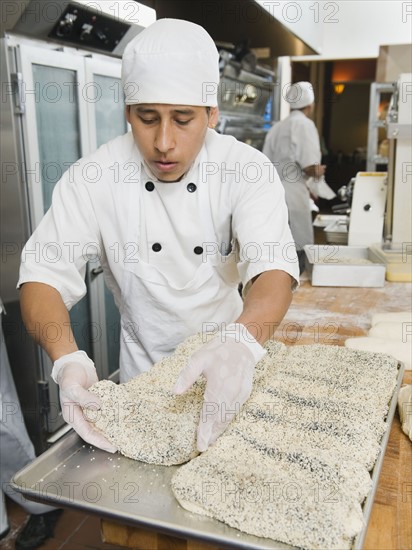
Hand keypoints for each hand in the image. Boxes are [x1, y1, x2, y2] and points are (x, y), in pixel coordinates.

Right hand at [52, 351, 116, 452]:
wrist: (74, 364)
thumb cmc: (68, 375)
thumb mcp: (72, 387)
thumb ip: (84, 397)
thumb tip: (98, 406)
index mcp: (72, 416)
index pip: (87, 433)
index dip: (99, 441)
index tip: (111, 446)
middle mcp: (82, 415)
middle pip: (95, 431)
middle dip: (107, 438)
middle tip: (121, 443)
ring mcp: (90, 409)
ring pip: (102, 422)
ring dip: (111, 428)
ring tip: (124, 433)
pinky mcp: (98, 402)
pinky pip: (106, 411)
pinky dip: (114, 414)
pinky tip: (123, 417)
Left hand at [173, 324, 265, 451]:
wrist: (242, 342)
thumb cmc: (219, 350)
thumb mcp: (199, 358)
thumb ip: (187, 375)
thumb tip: (174, 392)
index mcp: (219, 387)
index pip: (210, 415)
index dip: (204, 432)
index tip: (200, 446)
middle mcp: (232, 394)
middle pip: (220, 420)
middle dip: (212, 435)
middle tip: (204, 447)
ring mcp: (241, 394)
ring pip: (229, 417)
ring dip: (220, 430)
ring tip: (211, 440)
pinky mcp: (246, 393)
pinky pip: (236, 411)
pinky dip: (228, 420)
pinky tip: (222, 425)